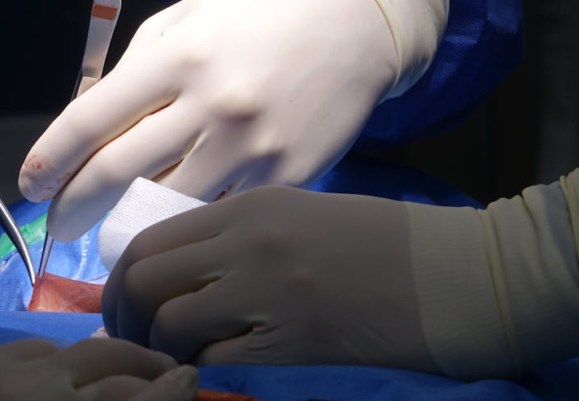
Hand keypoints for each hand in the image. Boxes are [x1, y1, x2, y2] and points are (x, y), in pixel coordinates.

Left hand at [0, 338, 197, 400]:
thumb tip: (136, 398)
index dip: (170, 394)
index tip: (190, 383)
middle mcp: (51, 400)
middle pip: (122, 379)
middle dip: (158, 375)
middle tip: (179, 375)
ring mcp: (17, 376)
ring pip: (88, 353)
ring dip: (122, 356)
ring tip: (139, 364)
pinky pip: (40, 347)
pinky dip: (64, 357)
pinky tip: (69, 367)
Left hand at [22, 0, 400, 240]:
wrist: (356, 20)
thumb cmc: (259, 11)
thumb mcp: (187, 17)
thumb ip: (134, 70)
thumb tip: (86, 129)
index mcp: (179, 57)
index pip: (91, 120)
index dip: (50, 159)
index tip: (31, 184)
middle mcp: (213, 105)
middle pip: (118, 173)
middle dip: (73, 206)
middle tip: (56, 223)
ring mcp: (254, 147)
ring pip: (166, 205)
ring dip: (125, 221)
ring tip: (105, 226)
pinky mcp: (287, 176)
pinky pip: (220, 210)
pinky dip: (188, 216)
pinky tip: (173, 215)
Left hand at [102, 174, 578, 379]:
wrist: (457, 275)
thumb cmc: (383, 242)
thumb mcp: (301, 215)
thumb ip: (236, 234)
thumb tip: (179, 269)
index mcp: (249, 207)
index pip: (149, 240)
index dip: (121, 280)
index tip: (124, 305)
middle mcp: (247, 244)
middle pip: (142, 279)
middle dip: (123, 316)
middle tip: (134, 339)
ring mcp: (268, 294)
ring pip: (167, 325)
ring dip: (159, 349)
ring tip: (175, 360)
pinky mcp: (292, 344)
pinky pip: (213, 362)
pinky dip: (199, 370)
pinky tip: (214, 371)